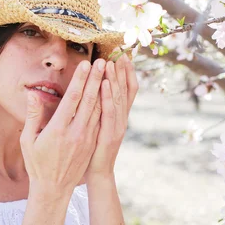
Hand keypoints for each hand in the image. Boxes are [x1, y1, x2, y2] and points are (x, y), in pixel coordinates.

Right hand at [21, 59, 104, 195]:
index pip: (72, 99)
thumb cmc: (37, 164)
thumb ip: (32, 116)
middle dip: (97, 79)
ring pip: (99, 109)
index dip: (80, 80)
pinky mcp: (92, 144)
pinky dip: (106, 105)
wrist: (53, 189)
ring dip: (104, 90)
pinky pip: (101, 121)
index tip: (86, 64)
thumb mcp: (28, 141)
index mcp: (58, 130)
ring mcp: (87, 139)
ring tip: (109, 73)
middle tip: (102, 61)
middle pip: (89, 101)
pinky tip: (109, 94)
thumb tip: (33, 94)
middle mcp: (76, 133)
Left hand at [83, 53, 137, 181]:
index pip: (127, 89)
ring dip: (115, 78)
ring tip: (111, 61)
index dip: (127, 72)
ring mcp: (117, 126)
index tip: (123, 55)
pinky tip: (104, 83)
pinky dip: (107, 96)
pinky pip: (108, 112)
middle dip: (122, 69)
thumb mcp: (102, 125)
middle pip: (125, 89)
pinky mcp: (109, 135)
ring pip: (117, 97)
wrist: (98, 173)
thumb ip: (103, 107)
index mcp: (120, 115)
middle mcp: (122, 118)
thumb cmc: (96, 148)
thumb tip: (101, 88)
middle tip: (119, 50)